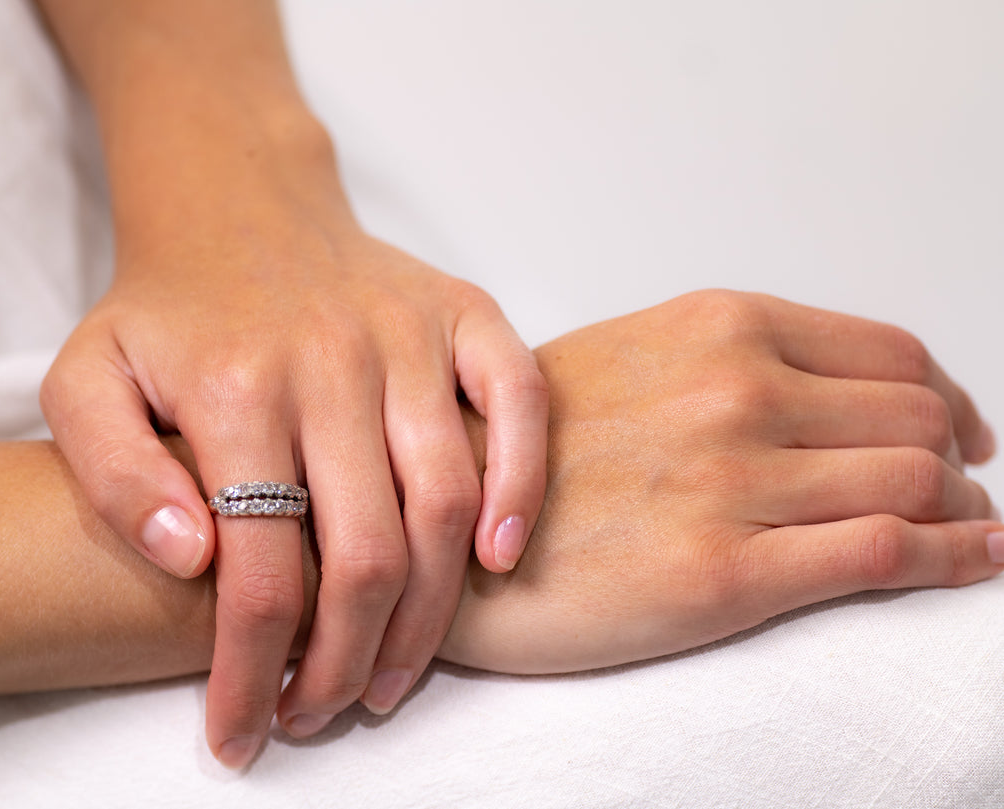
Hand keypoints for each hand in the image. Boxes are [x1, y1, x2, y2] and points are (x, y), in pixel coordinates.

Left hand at [41, 213, 546, 764]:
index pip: (256, 573)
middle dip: (344, 666)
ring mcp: (408, 335)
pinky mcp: (464, 314)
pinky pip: (521, 402)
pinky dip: (523, 485)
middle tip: (323, 713)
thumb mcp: (85, 380)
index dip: (250, 673)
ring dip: (428, 615)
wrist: (237, 206)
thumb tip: (186, 555)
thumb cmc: (166, 313)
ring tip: (390, 678)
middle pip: (363, 556)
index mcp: (234, 388)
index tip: (241, 733)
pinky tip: (501, 559)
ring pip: (445, 502)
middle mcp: (331, 360)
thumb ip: (109, 471)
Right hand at [441, 291, 1001, 672]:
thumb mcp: (629, 361)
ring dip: (961, 511)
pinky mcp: (724, 573)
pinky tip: (972, 562)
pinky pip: (886, 554)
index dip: (947, 397)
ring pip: (918, 484)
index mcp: (716, 329)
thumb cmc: (524, 451)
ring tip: (963, 532)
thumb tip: (821, 390)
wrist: (437, 525)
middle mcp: (735, 392)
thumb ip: (727, 360)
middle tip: (956, 490)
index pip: (892, 355)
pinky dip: (954, 558)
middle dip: (957, 459)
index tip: (958, 432)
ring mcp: (731, 482)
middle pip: (919, 418)